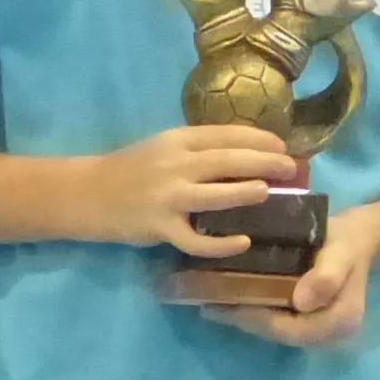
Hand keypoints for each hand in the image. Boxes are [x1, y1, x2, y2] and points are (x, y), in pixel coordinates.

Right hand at [85, 123, 297, 254]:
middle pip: (227, 161)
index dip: (258, 139)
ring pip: (214, 196)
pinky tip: (243, 242)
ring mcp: (168, 197)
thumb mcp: (164, 147)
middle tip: (291, 168)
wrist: (89, 193)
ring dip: (245, 193)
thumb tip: (247, 154)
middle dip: (264, 162)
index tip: (282, 145)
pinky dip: (221, 244)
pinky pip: (196, 240)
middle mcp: (175, 165)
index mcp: (178, 141)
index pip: (225, 135)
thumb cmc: (132, 169)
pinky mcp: (160, 227)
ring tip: (268, 193)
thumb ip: (198, 150)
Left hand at [215, 213, 376, 348]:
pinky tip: (230, 300)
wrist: (357, 238)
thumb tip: (301, 302)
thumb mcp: (341, 252)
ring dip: (245, 319)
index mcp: (341, 322)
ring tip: (213, 304)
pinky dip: (254, 311)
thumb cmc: (347, 243)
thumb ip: (327, 277)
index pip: (294, 331)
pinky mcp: (307, 320)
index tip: (231, 307)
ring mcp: (318, 329)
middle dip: (246, 321)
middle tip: (211, 307)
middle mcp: (329, 334)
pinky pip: (278, 321)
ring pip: (277, 330)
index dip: (261, 321)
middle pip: (282, 334)